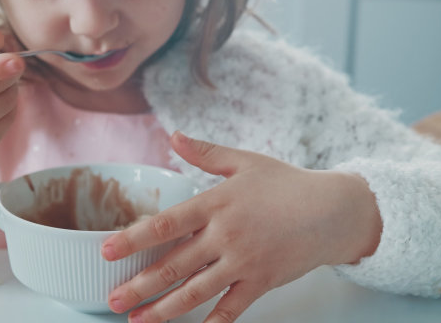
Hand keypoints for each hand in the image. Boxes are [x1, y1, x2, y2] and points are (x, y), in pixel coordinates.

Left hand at [101, 131, 380, 322]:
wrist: (333, 210)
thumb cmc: (286, 183)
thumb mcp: (245, 161)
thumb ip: (206, 152)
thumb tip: (174, 135)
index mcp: (216, 203)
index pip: (166, 224)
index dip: (134, 238)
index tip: (107, 251)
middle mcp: (226, 235)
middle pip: (174, 265)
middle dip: (139, 284)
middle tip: (111, 298)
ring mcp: (244, 262)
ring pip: (196, 292)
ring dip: (163, 310)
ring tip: (136, 320)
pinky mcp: (262, 282)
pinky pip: (232, 309)